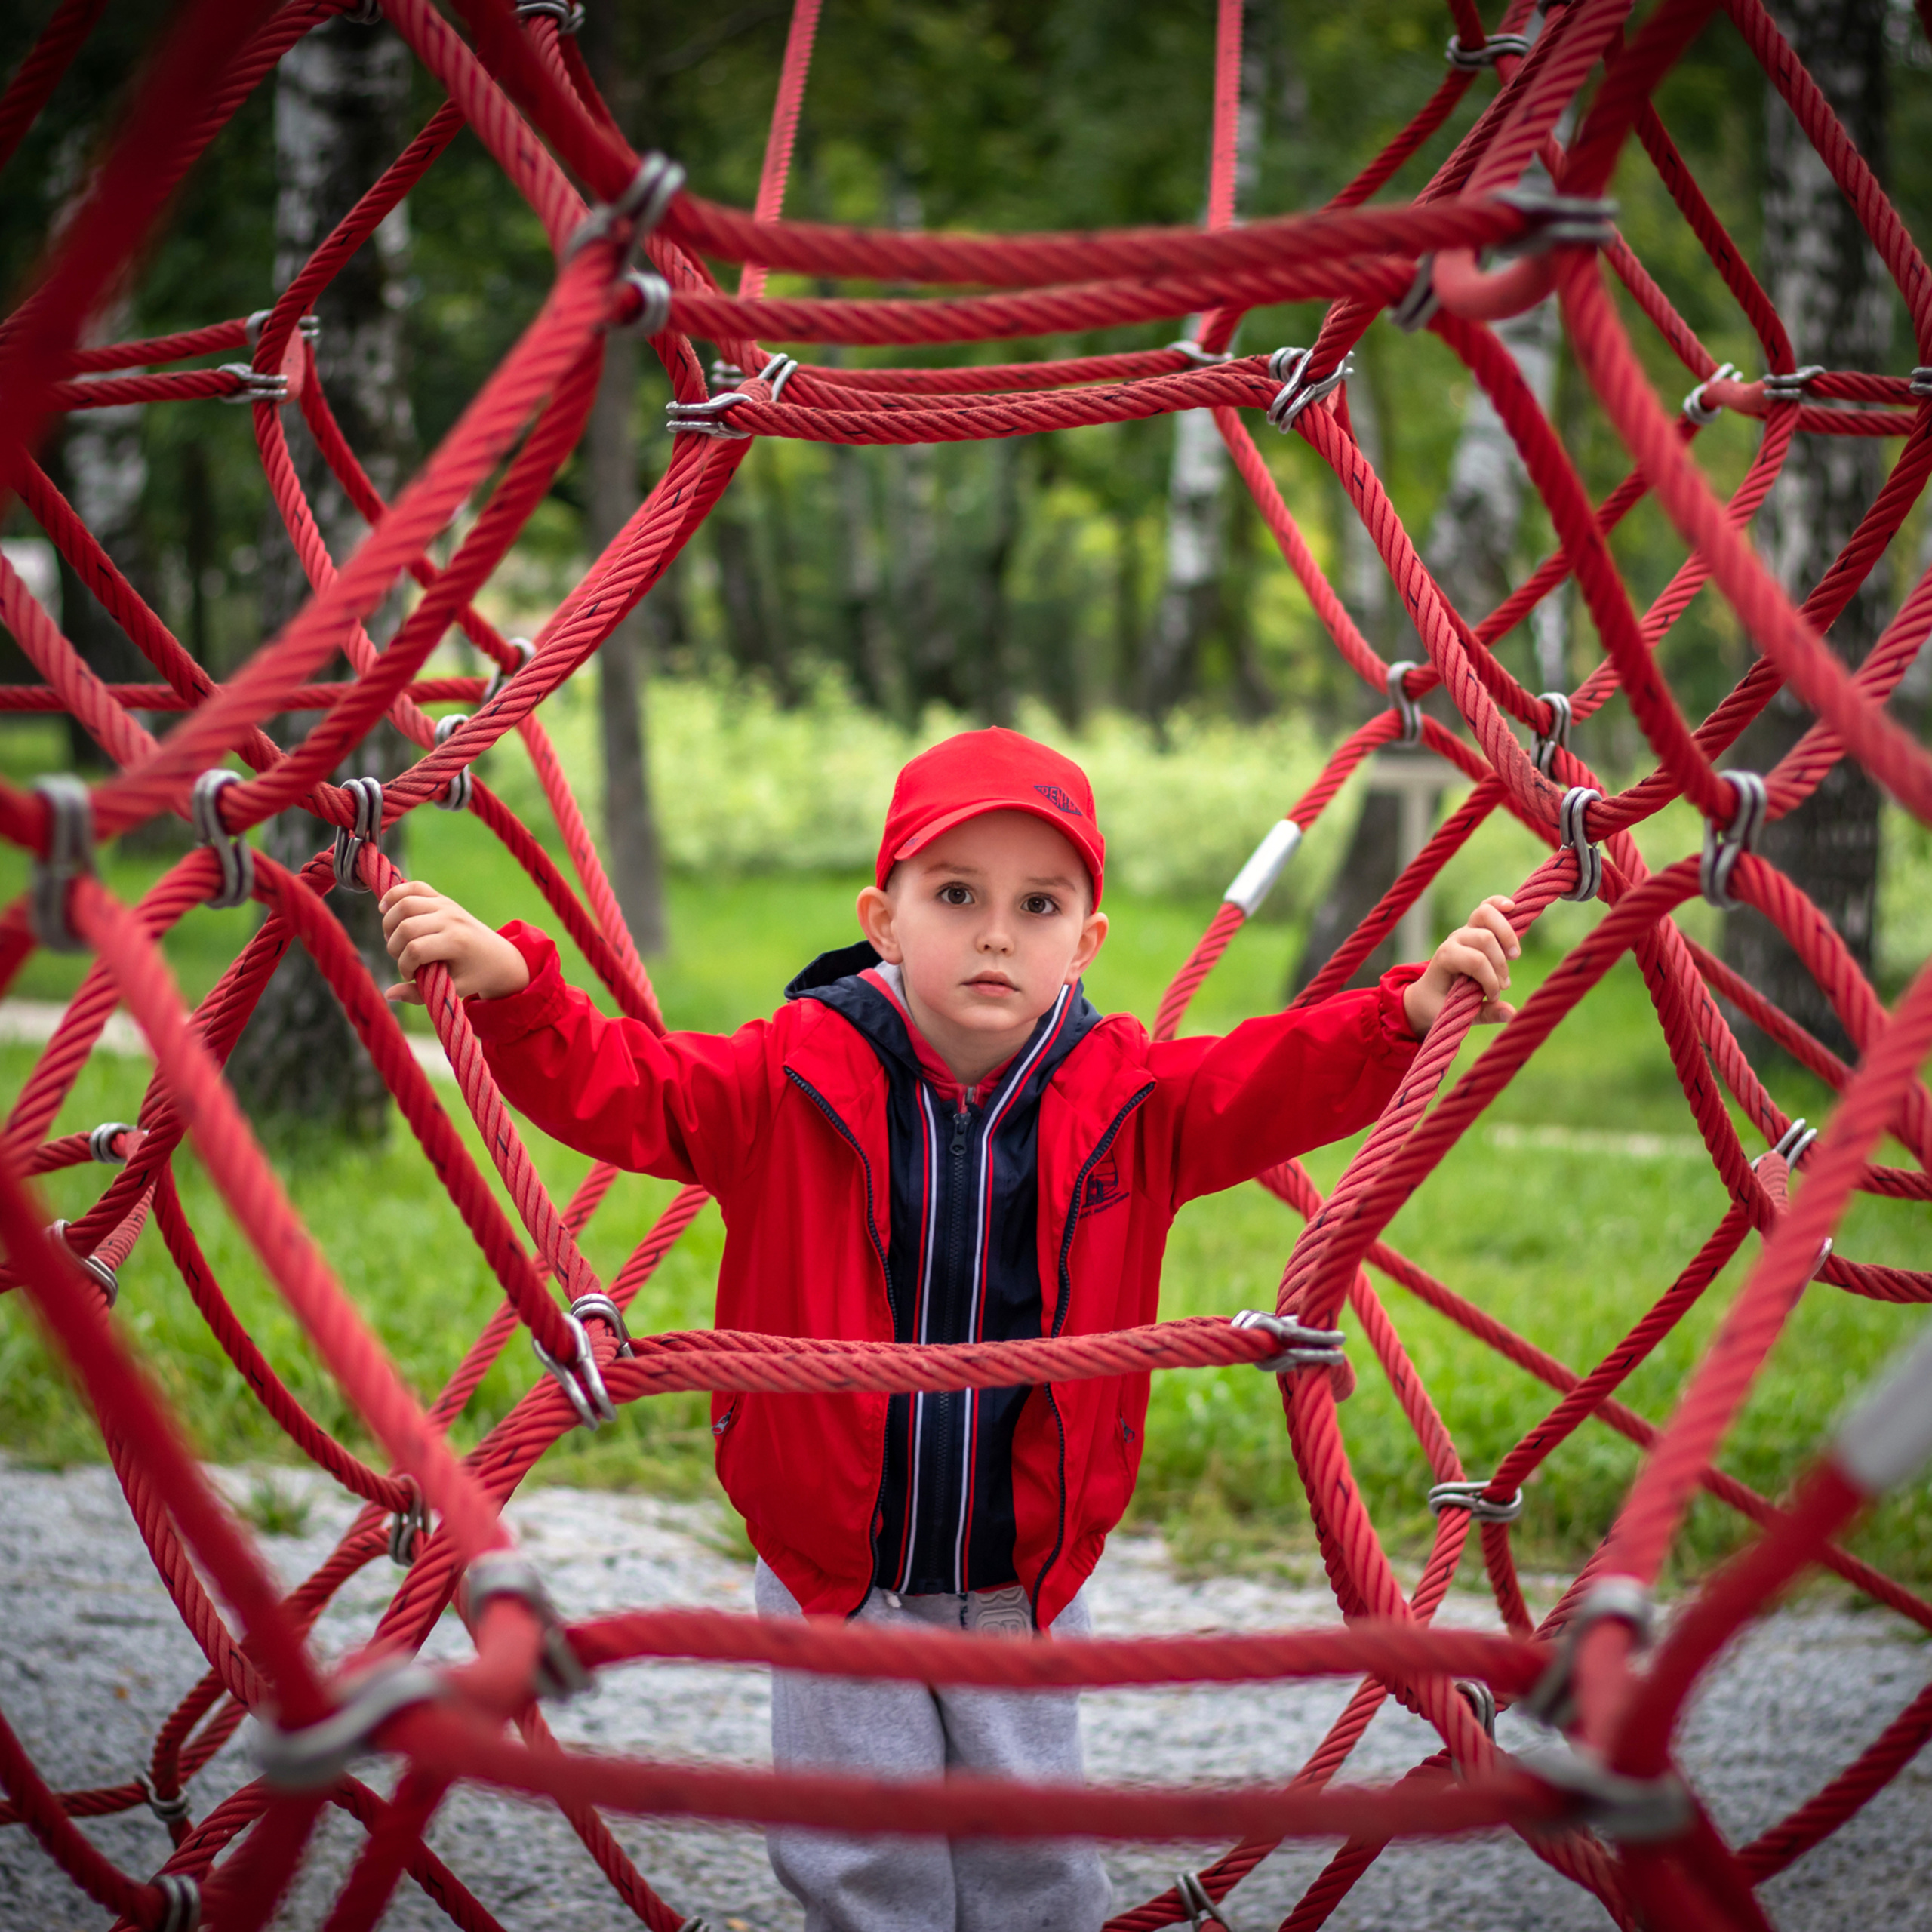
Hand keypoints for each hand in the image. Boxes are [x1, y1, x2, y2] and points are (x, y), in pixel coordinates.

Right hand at [378, 881, 528, 1005]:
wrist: (498, 956)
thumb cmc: (474, 976)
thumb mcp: (452, 991)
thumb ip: (419, 995)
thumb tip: (389, 994)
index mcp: (457, 942)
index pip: (415, 950)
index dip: (404, 966)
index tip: (410, 976)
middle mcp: (451, 919)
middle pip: (405, 927)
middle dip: (394, 947)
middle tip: (401, 958)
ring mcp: (446, 905)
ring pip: (404, 904)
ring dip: (389, 924)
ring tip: (394, 939)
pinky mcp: (442, 898)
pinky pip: (414, 887)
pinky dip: (395, 895)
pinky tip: (385, 910)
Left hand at [1401, 895, 1518, 1036]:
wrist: (1427, 994)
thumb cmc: (1439, 1005)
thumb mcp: (1458, 1015)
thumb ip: (1485, 1013)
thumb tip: (1511, 1013)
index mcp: (1445, 958)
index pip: (1475, 961)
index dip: (1490, 979)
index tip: (1494, 997)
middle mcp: (1455, 940)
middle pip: (1485, 938)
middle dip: (1499, 964)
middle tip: (1503, 985)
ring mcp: (1465, 930)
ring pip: (1486, 914)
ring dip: (1506, 936)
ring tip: (1514, 957)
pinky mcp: (1476, 927)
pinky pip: (1487, 907)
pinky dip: (1500, 904)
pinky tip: (1513, 908)